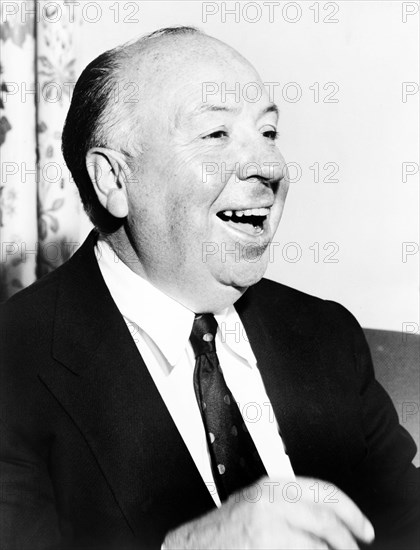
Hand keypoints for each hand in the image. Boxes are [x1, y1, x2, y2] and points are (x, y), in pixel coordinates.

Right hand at [162, 476, 374, 549]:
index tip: (363, 528)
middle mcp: (270, 502)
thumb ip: (289, 505)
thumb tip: (327, 520)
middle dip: (347, 538)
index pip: (323, 492)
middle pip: (325, 518)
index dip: (350, 511)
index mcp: (271, 486)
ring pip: (318, 542)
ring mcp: (267, 529)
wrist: (194, 548)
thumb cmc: (225, 530)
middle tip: (355, 548)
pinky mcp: (264, 547)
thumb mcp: (258, 506)